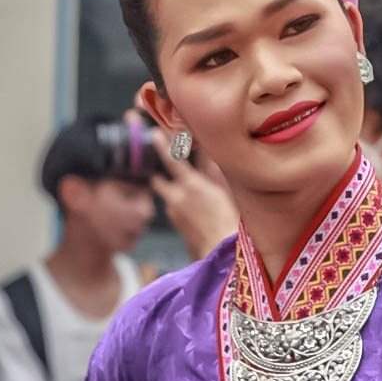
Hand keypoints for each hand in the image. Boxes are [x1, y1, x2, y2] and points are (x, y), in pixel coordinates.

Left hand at [149, 128, 238, 261]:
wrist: (219, 246)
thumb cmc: (227, 219)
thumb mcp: (222, 190)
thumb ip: (210, 174)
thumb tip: (209, 160)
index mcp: (191, 184)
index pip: (173, 160)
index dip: (162, 146)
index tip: (153, 134)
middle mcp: (177, 196)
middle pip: (158, 180)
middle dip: (158, 174)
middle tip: (159, 168)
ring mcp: (173, 210)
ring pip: (168, 195)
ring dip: (173, 192)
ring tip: (190, 196)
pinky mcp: (175, 221)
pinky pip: (174, 208)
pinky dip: (179, 204)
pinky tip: (194, 211)